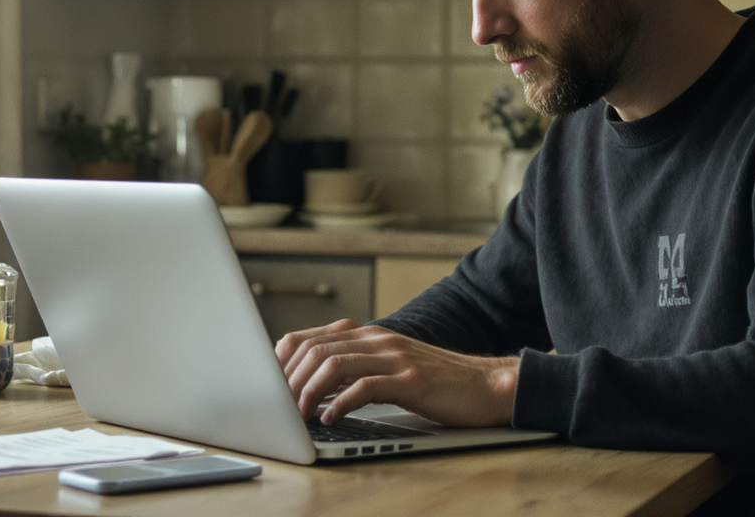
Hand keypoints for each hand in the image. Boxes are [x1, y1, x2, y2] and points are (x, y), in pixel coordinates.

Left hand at [275, 319, 519, 426]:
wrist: (486, 385)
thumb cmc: (436, 382)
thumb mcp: (389, 368)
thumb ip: (356, 370)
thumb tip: (313, 387)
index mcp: (368, 335)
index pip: (309, 337)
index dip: (281, 361)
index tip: (268, 386)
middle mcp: (377, 340)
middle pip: (315, 350)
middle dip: (288, 379)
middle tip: (277, 406)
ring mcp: (394, 357)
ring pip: (334, 364)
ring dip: (309, 391)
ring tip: (300, 415)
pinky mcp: (410, 379)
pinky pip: (365, 387)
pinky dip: (340, 404)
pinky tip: (331, 419)